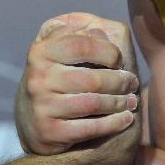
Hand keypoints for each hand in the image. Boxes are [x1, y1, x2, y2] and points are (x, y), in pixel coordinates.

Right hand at [15, 12, 140, 155]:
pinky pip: (91, 128)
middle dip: (121, 81)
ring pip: (94, 103)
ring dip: (120, 103)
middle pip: (93, 78)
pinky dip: (114, 123)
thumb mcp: (59, 52)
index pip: (83, 44)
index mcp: (41, 51)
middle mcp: (37, 77)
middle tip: (132, 83)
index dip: (109, 52)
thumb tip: (104, 32)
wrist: (31, 122)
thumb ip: (81, 36)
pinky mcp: (49, 131)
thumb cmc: (56, 79)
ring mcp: (41, 106)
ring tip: (131, 101)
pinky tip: (125, 119)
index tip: (119, 60)